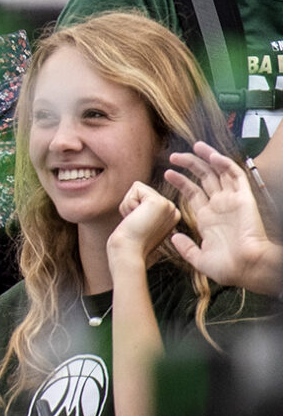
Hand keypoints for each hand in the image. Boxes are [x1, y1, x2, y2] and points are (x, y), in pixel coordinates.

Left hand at [106, 179, 181, 272]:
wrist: (129, 252)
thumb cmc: (130, 242)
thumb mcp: (141, 222)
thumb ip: (144, 208)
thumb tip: (137, 189)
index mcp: (171, 215)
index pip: (146, 196)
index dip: (135, 209)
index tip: (139, 226)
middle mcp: (173, 210)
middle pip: (142, 190)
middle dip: (131, 205)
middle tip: (136, 224)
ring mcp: (168, 206)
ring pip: (138, 188)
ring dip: (128, 205)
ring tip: (135, 222)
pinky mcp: (158, 202)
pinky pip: (136, 187)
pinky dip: (128, 202)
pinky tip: (134, 217)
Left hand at [165, 144, 282, 294]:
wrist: (248, 268)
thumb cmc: (227, 268)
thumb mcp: (199, 258)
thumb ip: (186, 247)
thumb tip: (173, 236)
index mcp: (207, 218)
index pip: (193, 192)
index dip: (181, 181)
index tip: (167, 172)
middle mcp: (219, 206)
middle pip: (204, 178)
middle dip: (190, 165)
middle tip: (174, 156)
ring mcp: (231, 201)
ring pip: (219, 172)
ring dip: (207, 158)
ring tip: (193, 147)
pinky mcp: (244, 198)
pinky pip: (236, 176)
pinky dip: (224, 164)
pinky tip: (212, 156)